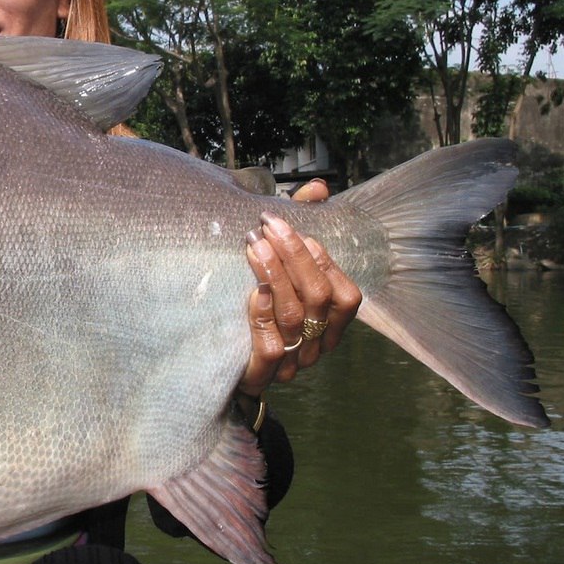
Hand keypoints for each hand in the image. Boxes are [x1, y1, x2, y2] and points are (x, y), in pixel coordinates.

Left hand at [239, 179, 361, 396]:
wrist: (219, 365)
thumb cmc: (257, 305)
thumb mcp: (280, 267)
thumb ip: (301, 229)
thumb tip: (318, 188)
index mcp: (330, 324)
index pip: (345, 293)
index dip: (321, 259)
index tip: (290, 226)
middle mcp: (317, 345)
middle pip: (319, 298)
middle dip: (294, 256)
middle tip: (267, 225)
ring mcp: (291, 363)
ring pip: (294, 317)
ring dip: (274, 275)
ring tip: (253, 245)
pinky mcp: (261, 374)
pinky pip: (271, 347)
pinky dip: (263, 316)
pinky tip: (253, 292)